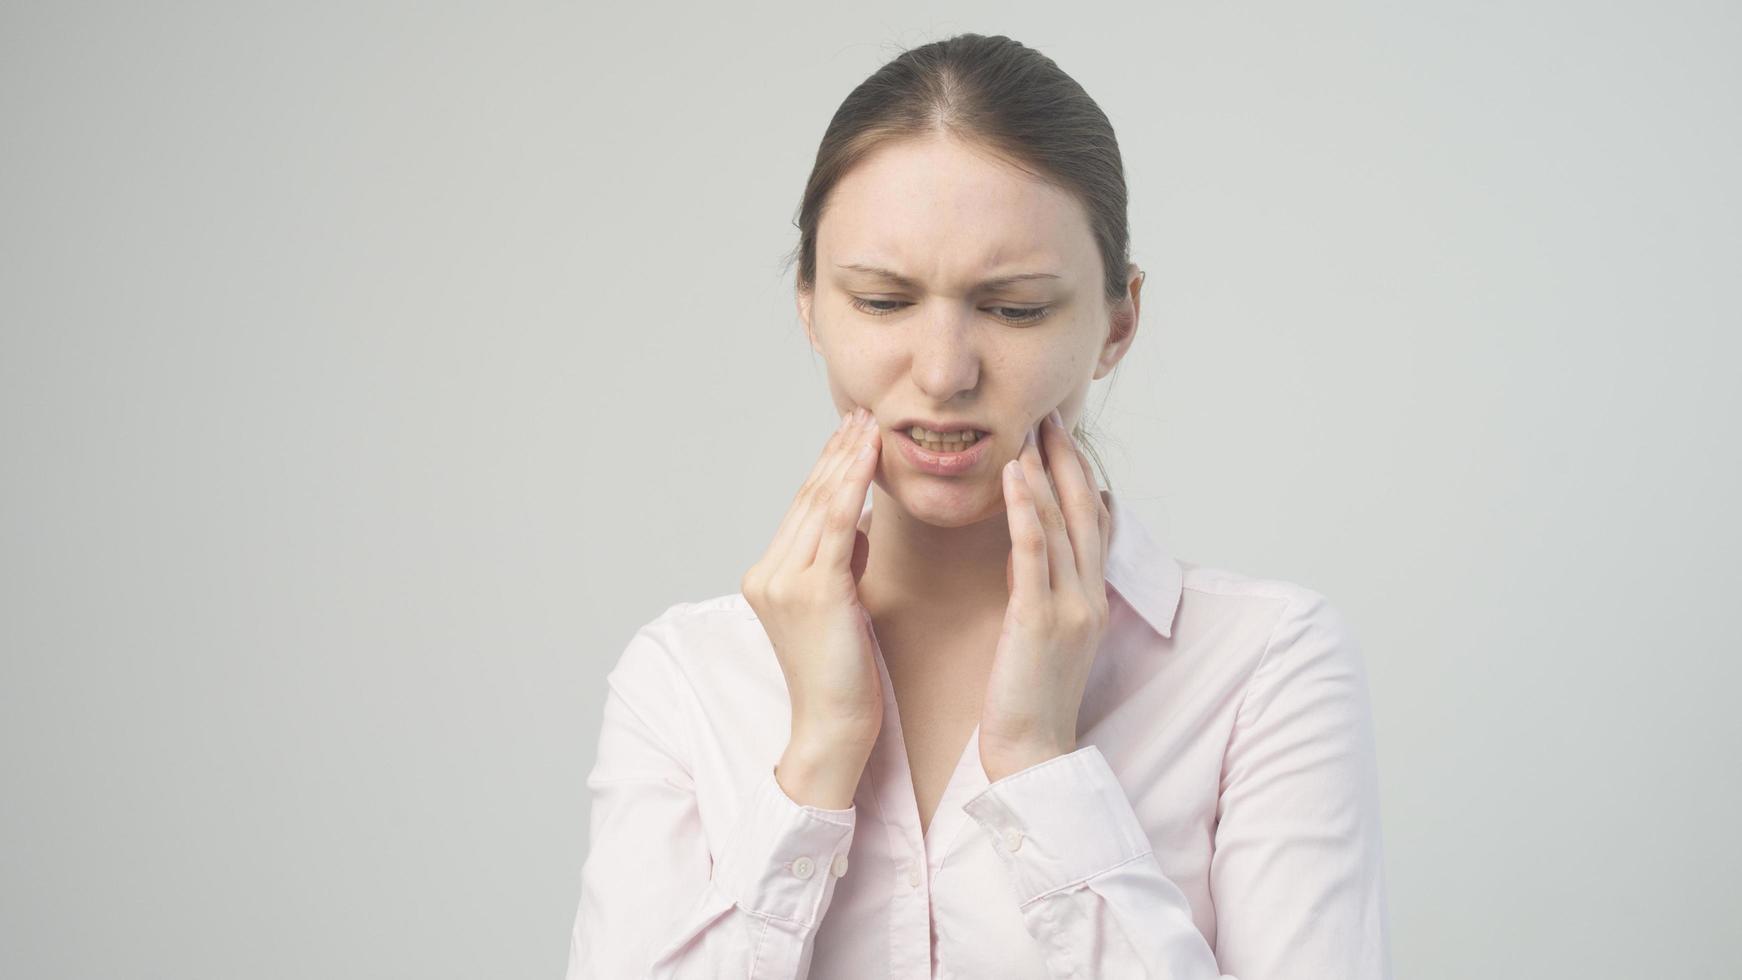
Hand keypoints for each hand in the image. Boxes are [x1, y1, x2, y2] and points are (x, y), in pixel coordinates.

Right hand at [740, 407, 884, 753]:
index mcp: (768, 576)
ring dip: (847, 458)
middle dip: (837, 451)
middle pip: (809, 498)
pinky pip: (837, 525)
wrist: (833, 728)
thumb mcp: (840, 605)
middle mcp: (767, 573)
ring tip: (870, 423)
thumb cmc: (845, 675)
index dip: (828, 465)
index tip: (851, 431)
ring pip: (820, 504)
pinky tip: (870, 458)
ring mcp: (784, 582)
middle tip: (863, 411)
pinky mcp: (813, 591)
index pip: (803, 508)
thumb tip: (862, 519)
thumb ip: (842, 561)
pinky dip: (853, 486)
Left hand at [979, 408, 1112, 782]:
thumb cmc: (1026, 702)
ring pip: (1063, 524)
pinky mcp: (1041, 622)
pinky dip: (1027, 509)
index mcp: (1090, 601)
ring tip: (1030, 430)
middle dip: (1068, 462)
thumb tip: (1032, 551)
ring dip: (1046, 471)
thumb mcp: (1041, 637)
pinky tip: (1013, 476)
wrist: (1032, 756)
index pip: (1090, 524)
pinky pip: (1035, 553)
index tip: (1059, 439)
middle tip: (1050, 416)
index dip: (1076, 477)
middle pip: (1084, 512)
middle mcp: (1089, 598)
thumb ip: (1042, 591)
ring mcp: (1070, 608)